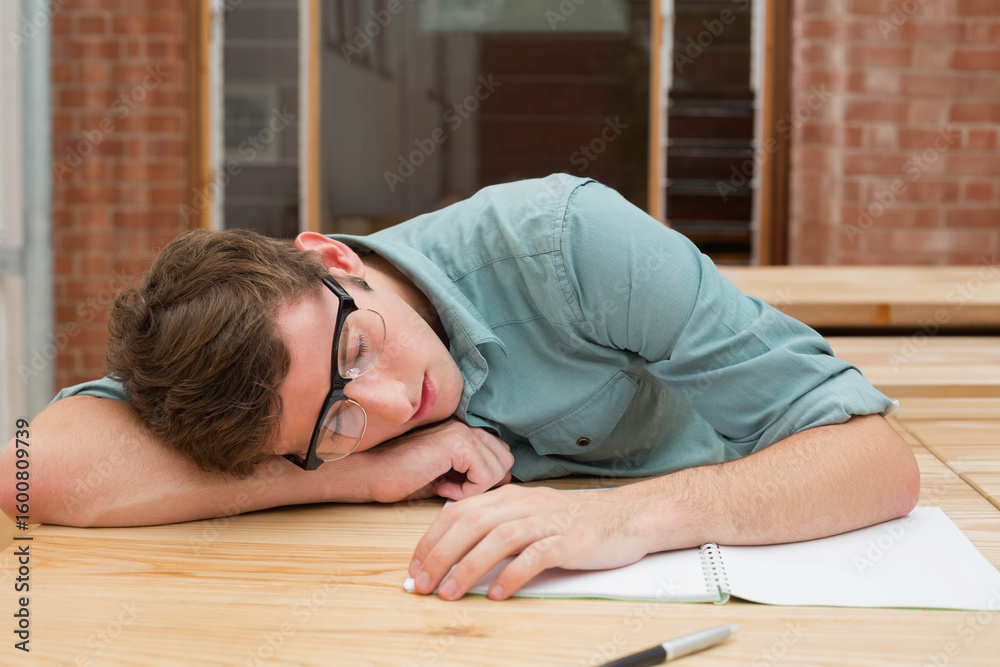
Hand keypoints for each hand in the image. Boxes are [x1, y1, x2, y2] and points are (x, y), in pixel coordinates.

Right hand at [348, 418, 513, 503]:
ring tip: (444, 488)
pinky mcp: (456, 443)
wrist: (367, 473)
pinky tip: (441, 489)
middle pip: (505, 460)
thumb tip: (506, 478)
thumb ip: (473, 472)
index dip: (484, 479)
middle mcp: (464, 425)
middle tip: (452, 489)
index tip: (456, 487)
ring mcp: (460, 431)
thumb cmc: (399, 477)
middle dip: (485, 482)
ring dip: (475, 488)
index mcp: (462, 430)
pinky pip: (485, 476)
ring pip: (500, 468)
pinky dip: (467, 492)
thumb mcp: (444, 475)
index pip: (500, 454)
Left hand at [407, 484, 655, 600]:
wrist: (627, 517)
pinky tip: (497, 592)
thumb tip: (455, 550)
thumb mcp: (530, 514)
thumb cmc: (575, 521)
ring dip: (469, 566)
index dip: (431, 539)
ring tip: (451, 592)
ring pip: (498, 539)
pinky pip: (535, 556)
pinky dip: (512, 575)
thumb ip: (497, 526)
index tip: (415, 566)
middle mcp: (524, 505)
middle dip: (440, 555)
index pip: (459, 512)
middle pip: (471, 524)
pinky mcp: (569, 540)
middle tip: (422, 583)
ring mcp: (547, 521)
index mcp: (510, 497)